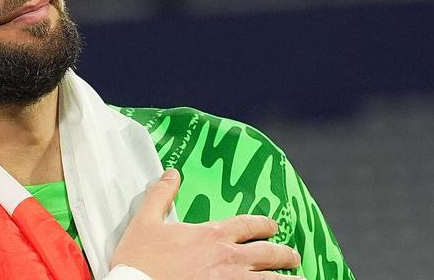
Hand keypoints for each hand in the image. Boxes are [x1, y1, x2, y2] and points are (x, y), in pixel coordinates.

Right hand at [110, 169, 302, 279]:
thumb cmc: (140, 261)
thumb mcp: (145, 222)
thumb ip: (161, 195)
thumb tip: (172, 173)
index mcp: (211, 235)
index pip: (247, 225)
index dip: (262, 224)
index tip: (272, 226)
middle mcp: (229, 258)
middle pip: (268, 253)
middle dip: (284, 254)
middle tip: (293, 256)